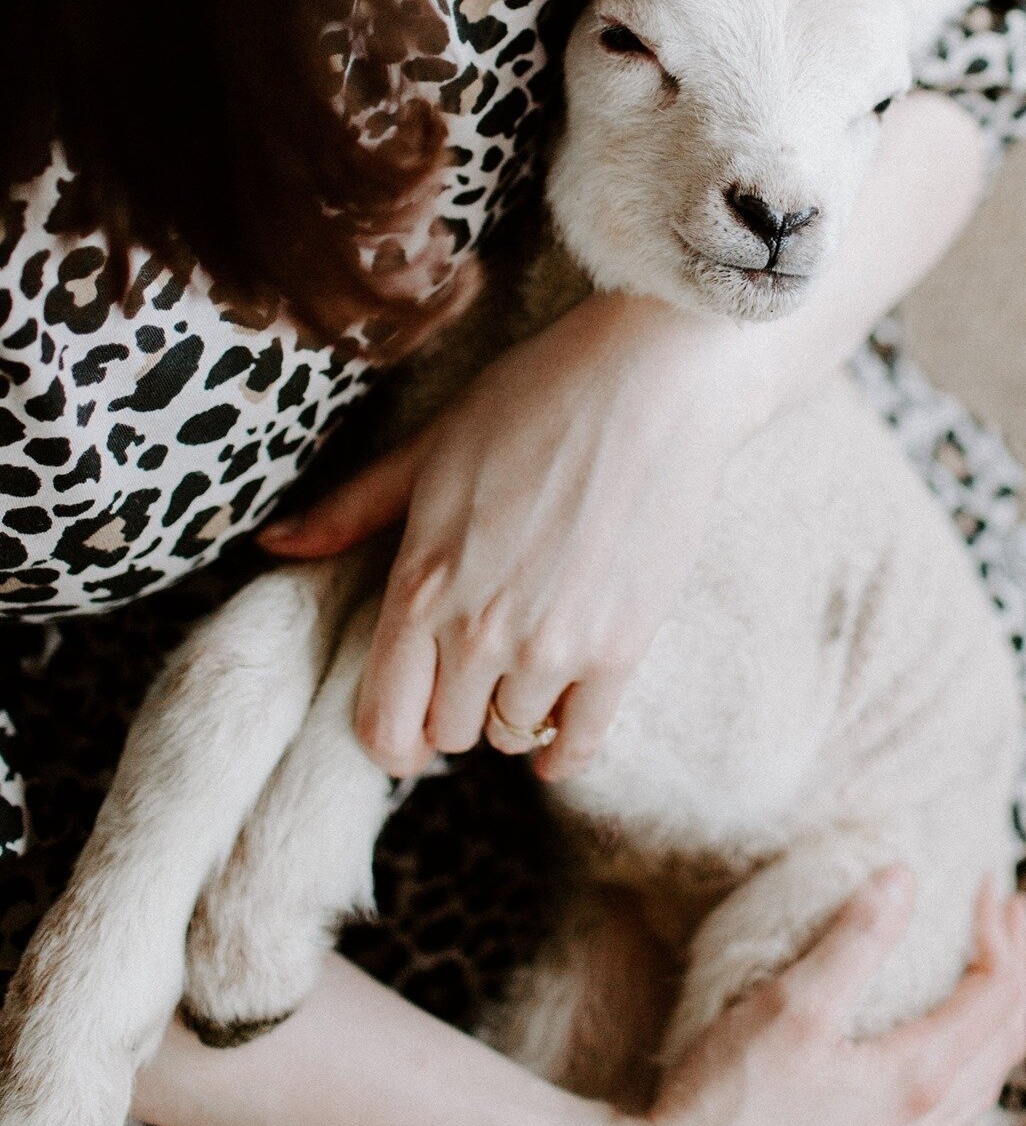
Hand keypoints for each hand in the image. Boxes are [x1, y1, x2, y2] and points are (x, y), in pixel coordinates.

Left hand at [263, 291, 770, 777]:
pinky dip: (566, 746)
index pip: (383, 719)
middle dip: (455, 710)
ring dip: (515, 709)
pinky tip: (562, 733)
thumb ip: (353, 510)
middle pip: (448, 733)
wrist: (650, 379)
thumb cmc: (534, 398)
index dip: (391, 739)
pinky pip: (582, 739)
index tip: (407, 734)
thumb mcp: (430, 450)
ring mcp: (551, 646)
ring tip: (527, 669)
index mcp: (420, 585)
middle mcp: (478, 631)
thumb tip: (275, 544)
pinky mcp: (621, 648)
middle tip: (475, 677)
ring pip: (513, 731)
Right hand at [636, 871, 1025, 1125]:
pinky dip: (963, 1064)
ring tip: (986, 974)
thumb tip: (904, 878)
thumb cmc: (729, 1103)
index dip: (1001, 933)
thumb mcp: (792, 1004)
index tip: (991, 882)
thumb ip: (855, 939)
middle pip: (1004, 1042)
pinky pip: (946, 1114)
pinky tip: (929, 1050)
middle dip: (1015, 969)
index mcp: (915, 1080)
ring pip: (979, 1086)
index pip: (993, 996)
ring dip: (995, 1021)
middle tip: (1007, 913)